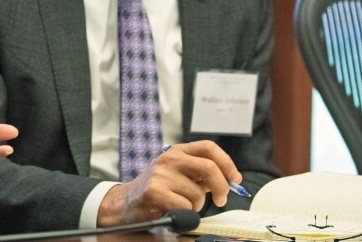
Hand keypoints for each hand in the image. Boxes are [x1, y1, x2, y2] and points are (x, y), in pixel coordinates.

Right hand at [98, 140, 241, 224]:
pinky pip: (186, 207)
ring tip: (183, 205)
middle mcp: (168, 159)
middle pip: (209, 168)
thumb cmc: (157, 189)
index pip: (208, 147)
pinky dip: (186, 215)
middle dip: (222, 187)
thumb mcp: (177, 173)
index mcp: (176, 151)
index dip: (227, 162)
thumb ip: (200, 173)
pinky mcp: (156, 192)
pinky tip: (174, 210)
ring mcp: (161, 175)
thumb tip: (229, 179)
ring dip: (197, 206)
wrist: (126, 202)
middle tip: (221, 200)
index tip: (235, 178)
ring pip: (198, 193)